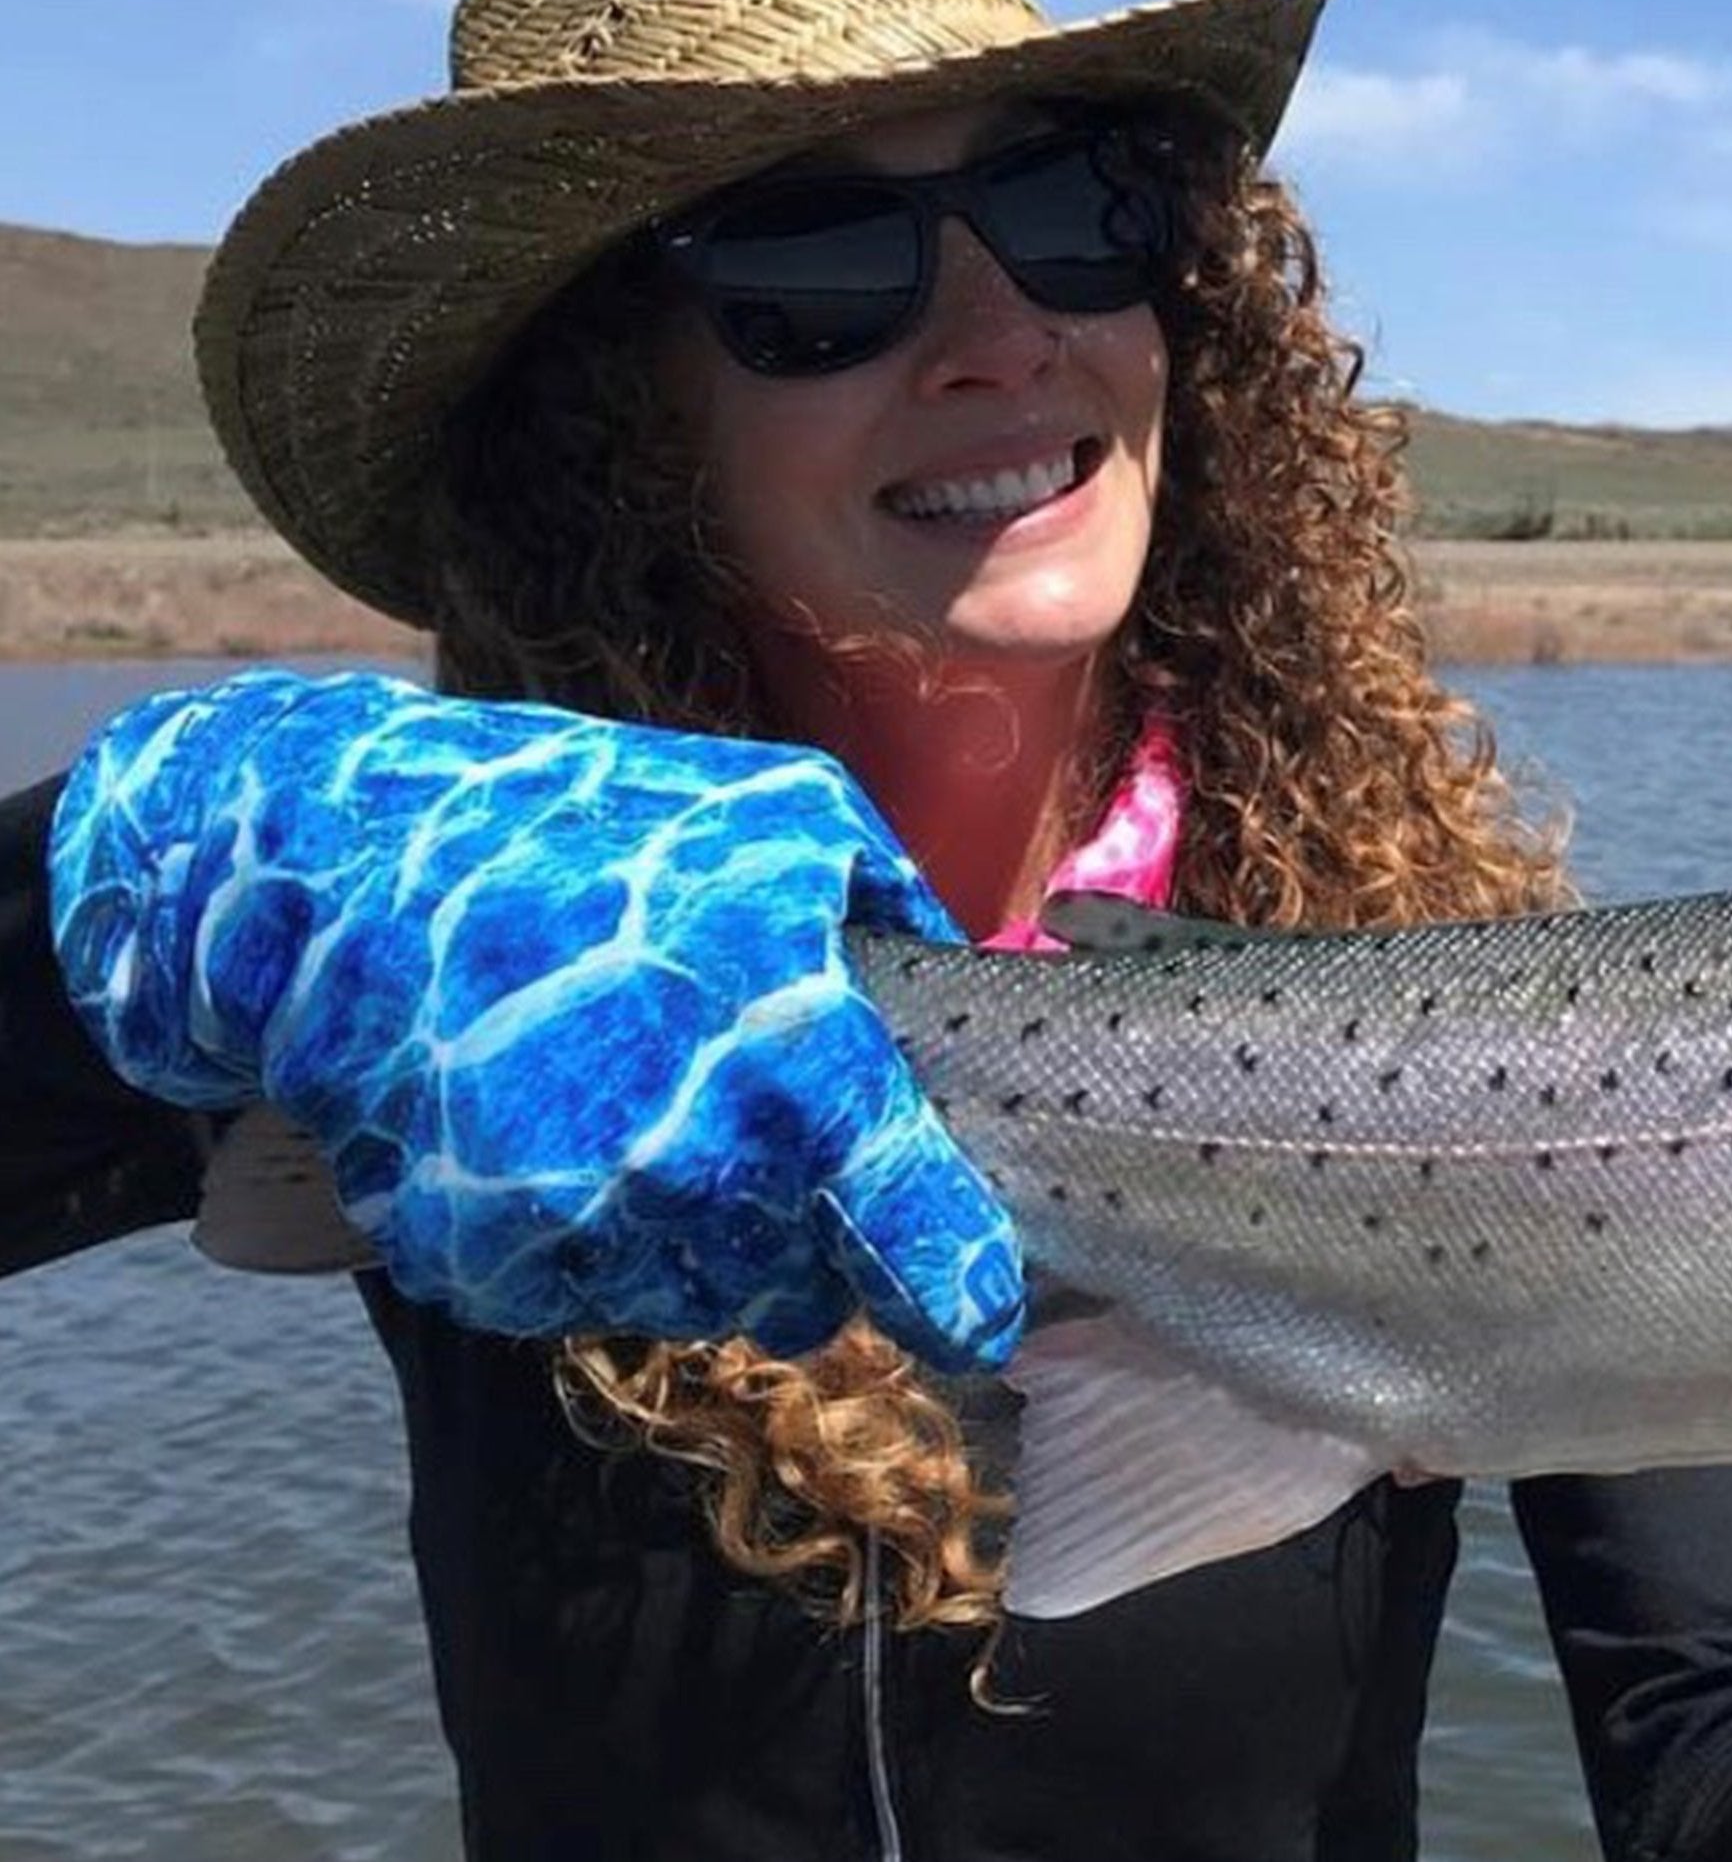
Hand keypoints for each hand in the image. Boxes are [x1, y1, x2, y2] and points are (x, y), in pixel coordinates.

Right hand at [50, 669, 1023, 1366]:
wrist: (349, 874)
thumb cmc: (594, 826)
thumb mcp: (788, 814)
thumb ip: (893, 909)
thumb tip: (967, 979)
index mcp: (790, 1062)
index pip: (909, 1230)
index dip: (962, 1286)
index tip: (983, 1314)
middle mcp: (690, 1170)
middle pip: (809, 1289)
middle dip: (824, 1241)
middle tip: (791, 1148)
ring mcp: (578, 1231)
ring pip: (706, 1301)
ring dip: (721, 1242)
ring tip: (672, 1116)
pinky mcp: (484, 1265)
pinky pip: (595, 1295)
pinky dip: (611, 1242)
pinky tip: (583, 1137)